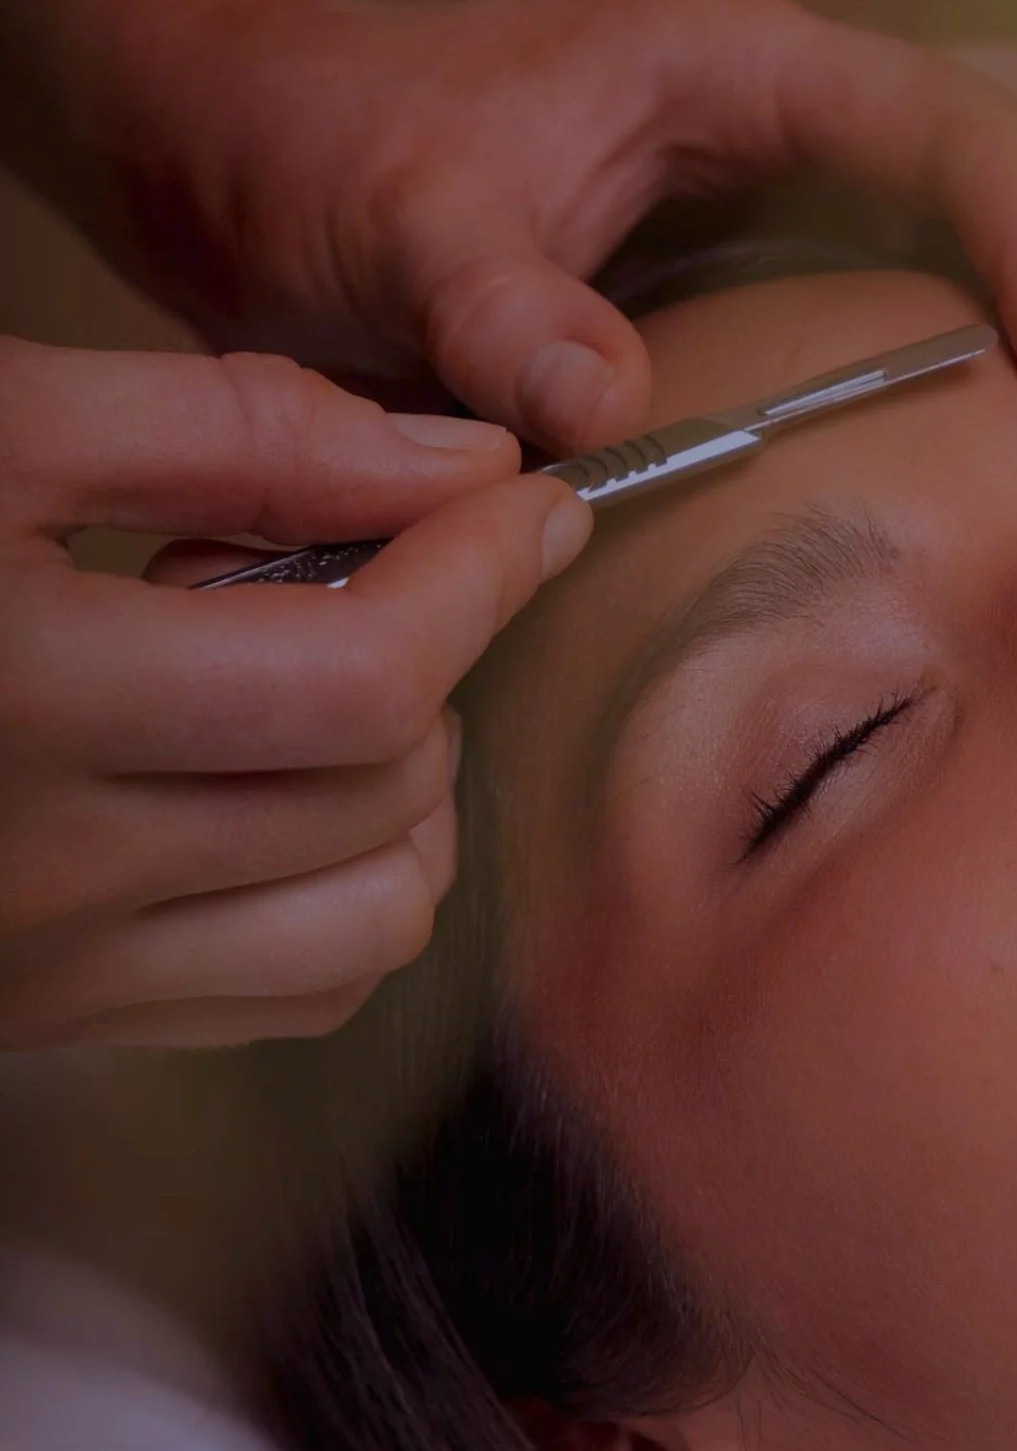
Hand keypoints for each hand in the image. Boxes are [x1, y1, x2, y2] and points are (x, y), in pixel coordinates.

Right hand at [0, 335, 586, 1049]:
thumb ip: (233, 431)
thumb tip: (461, 467)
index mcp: (18, 692)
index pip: (366, 676)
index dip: (481, 576)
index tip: (531, 505)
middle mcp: (45, 869)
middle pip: (386, 785)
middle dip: (422, 655)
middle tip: (326, 567)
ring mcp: (51, 970)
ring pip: (376, 914)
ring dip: (406, 789)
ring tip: (305, 685)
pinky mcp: (54, 1019)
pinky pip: (300, 989)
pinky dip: (352, 890)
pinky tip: (279, 793)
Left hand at [85, 0, 1016, 449]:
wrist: (268, 141)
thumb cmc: (324, 161)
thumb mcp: (381, 233)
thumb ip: (491, 314)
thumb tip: (610, 417)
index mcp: (753, 78)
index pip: (960, 138)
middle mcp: (828, 109)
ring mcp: (839, 177)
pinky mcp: (828, 252)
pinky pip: (1002, 264)